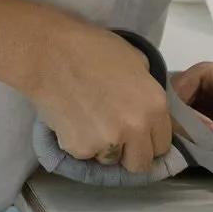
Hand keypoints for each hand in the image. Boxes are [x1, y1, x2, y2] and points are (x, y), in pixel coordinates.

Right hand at [29, 17, 174, 177]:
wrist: (49, 53)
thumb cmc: (92, 48)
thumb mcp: (135, 60)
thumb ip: (146, 90)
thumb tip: (146, 107)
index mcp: (155, 107)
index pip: (163, 145)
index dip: (150, 140)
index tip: (139, 136)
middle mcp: (136, 129)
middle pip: (140, 164)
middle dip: (130, 154)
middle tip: (115, 137)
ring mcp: (108, 142)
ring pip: (110, 161)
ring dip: (103, 149)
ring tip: (88, 121)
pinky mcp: (80, 149)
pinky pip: (85, 155)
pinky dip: (79, 143)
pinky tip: (72, 119)